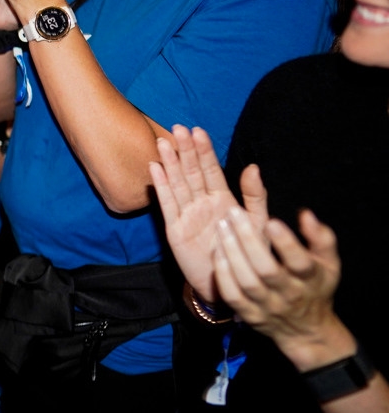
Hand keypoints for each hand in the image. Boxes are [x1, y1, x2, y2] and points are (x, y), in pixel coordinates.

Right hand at [149, 126, 266, 302]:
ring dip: (169, 163)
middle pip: (191, 172)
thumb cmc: (247, 253)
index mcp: (222, 199)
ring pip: (177, 183)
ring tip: (163, 142)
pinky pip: (167, 204)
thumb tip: (252, 167)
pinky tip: (154, 168)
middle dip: (185, 151)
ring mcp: (187, 214)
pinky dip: (161, 186)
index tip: (198, 131)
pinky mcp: (175, 229)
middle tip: (178, 129)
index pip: (211, 169)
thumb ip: (254, 196)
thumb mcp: (258, 223)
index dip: (204, 151)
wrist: (230, 284)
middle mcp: (202, 203)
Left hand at [214, 207, 349, 367]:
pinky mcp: (250, 315)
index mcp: (310, 279)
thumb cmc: (315, 286)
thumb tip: (306, 214)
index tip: (271, 221)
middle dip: (248, 240)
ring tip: (222, 226)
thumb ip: (321, 238)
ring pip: (246, 282)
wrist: (306, 329)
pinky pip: (232, 296)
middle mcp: (289, 294)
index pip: (300, 263)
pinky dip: (222, 274)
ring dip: (231, 253)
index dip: (286, 244)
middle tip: (234, 212)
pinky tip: (216, 251)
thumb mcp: (328, 262)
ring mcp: (268, 306)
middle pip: (267, 270)